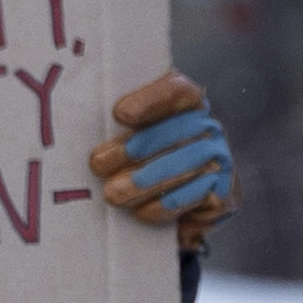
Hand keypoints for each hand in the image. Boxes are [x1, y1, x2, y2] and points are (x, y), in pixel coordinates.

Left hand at [91, 73, 235, 247]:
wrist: (178, 210)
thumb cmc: (138, 165)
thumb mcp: (126, 139)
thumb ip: (114, 128)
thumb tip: (75, 123)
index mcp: (186, 103)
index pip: (176, 90)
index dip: (150, 100)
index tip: (120, 114)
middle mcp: (208, 126)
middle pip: (179, 130)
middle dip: (137, 148)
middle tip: (98, 165)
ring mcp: (220, 158)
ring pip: (187, 164)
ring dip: (146, 180)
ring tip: (112, 194)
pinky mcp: (227, 192)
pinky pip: (198, 195)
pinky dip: (166, 205)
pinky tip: (140, 212)